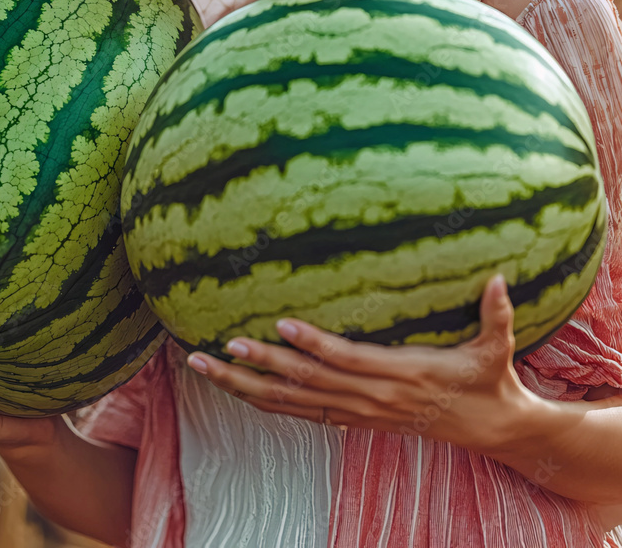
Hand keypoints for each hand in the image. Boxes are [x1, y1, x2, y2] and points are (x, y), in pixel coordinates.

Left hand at [186, 273, 541, 455]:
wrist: (492, 429)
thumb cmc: (490, 382)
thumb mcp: (498, 350)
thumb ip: (497, 315)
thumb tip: (500, 278)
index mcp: (399, 376)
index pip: (346, 360)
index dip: (312, 346)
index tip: (278, 326)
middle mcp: (372, 398)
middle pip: (305, 385)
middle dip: (258, 368)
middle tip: (216, 350)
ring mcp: (360, 413)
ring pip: (293, 404)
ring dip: (247, 388)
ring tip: (206, 369)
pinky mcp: (356, 420)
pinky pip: (303, 414)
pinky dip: (268, 402)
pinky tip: (239, 390)